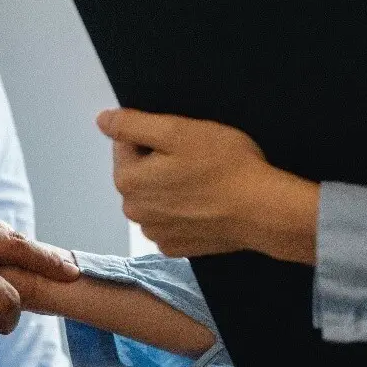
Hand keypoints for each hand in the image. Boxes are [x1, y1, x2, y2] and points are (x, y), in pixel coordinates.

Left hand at [97, 108, 318, 263]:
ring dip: (170, 186)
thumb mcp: (177, 131)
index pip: (125, 143)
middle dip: (160, 162)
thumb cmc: (224, 166)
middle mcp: (133, 211)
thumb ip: (132, 124)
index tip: (182, 141)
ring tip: (202, 181)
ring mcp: (155, 232)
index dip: (154, 136)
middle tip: (196, 159)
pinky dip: (182, 210)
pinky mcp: (176, 247)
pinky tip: (204, 204)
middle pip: (139, 172)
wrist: (263, 210)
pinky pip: (170, 220)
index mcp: (127, 180)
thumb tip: (102, 120)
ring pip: (154, 196)